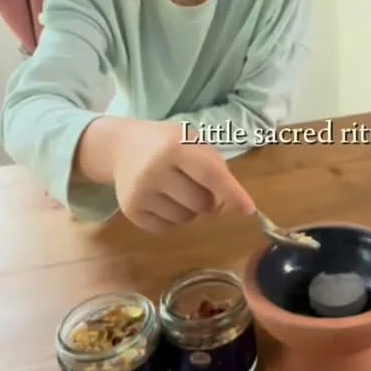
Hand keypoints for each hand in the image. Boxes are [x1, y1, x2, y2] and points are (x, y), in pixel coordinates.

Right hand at [78, 118, 255, 232]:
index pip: (211, 175)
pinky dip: (172, 218)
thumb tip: (231, 205)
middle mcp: (155, 170)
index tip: (249, 209)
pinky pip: (167, 228)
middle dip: (208, 200)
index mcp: (175, 147)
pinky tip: (162, 199)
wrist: (121, 147)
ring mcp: (141, 192)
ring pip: (186, 219)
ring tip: (176, 189)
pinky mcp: (131, 211)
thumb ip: (215, 169)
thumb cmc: (166, 144)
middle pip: (202, 204)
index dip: (232, 193)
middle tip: (195, 184)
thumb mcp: (192, 142)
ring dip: (190, 209)